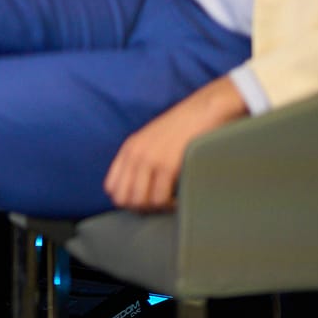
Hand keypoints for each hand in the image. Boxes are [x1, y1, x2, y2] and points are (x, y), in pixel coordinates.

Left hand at [103, 77, 247, 210]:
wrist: (205, 109)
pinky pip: (160, 199)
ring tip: (172, 203)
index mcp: (129, 149)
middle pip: (124, 199)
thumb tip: (139, 188)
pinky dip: (171, 206)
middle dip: (141, 208)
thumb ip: (142, 159)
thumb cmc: (185, 128)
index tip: (145, 202)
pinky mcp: (167, 166)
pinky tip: (181, 200)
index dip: (127, 200)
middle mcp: (135, 154)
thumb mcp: (153, 140)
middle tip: (160, 206)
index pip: (111, 187)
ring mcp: (149, 160)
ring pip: (141, 202)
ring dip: (157, 208)